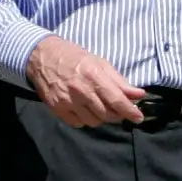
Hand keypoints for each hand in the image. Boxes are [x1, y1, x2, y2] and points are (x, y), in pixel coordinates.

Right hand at [26, 33, 144, 127]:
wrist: (43, 57)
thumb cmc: (75, 58)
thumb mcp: (100, 63)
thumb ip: (120, 81)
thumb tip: (139, 94)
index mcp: (94, 76)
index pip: (116, 101)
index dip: (130, 111)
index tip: (138, 117)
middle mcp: (81, 90)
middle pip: (107, 115)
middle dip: (117, 115)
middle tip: (117, 109)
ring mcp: (67, 101)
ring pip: (93, 122)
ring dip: (101, 117)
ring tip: (99, 106)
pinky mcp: (57, 109)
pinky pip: (78, 123)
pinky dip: (85, 119)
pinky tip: (84, 109)